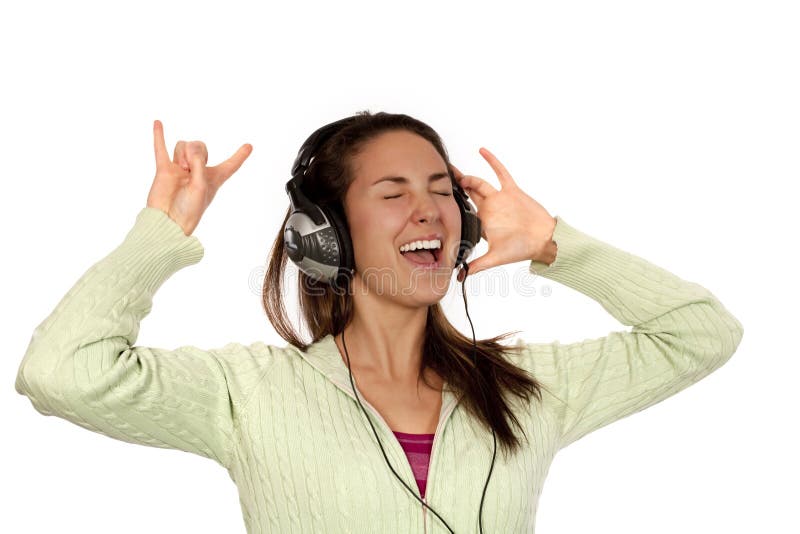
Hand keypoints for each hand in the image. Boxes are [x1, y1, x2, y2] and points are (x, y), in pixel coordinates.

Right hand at [146, 120, 252, 235]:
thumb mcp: (201, 187)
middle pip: (200, 146)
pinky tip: (158, 123)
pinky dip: (159, 135)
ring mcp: (180, 170)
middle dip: (197, 152)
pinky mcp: (164, 170)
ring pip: (182, 146)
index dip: (240, 155)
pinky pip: (161, 148)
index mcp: (214, 179)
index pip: (230, 165)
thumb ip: (199, 164)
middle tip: (190, 169)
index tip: (249, 146)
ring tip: (181, 169)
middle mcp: (198, 172)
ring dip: (183, 154)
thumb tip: (189, 149)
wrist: (167, 220)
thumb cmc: (189, 210)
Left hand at [452, 147, 556, 280]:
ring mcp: (499, 198)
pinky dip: (491, 162)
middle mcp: (489, 208)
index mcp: (483, 222)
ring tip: (456, 172)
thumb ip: (478, 266)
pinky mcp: (511, 191)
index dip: (450, 205)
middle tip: (439, 177)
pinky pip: (500, 173)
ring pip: (480, 183)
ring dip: (468, 178)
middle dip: (454, 186)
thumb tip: (461, 277)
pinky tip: (481, 151)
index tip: (436, 198)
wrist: (543, 239)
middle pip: (467, 194)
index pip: (463, 212)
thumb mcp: (495, 258)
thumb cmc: (521, 249)